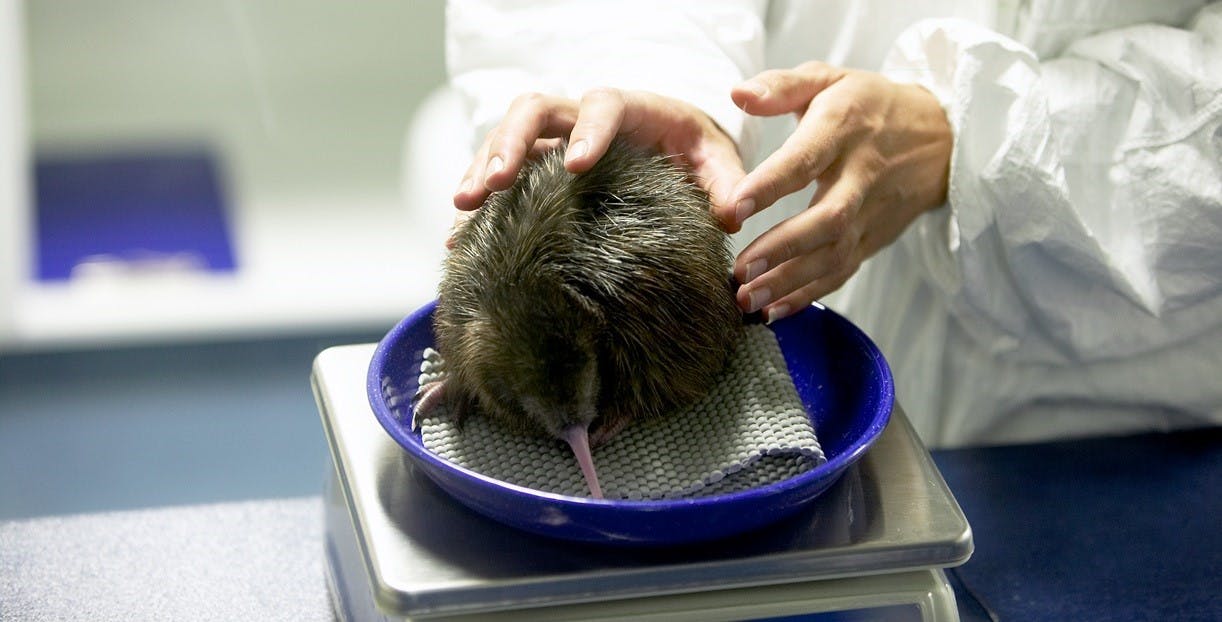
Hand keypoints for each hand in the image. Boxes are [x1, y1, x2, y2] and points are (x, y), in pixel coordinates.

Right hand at [451, 87, 745, 219]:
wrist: (672, 146)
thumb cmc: (694, 150)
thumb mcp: (717, 161)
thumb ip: (726, 183)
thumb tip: (733, 216)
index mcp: (628, 108)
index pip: (602, 106)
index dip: (588, 130)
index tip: (576, 164)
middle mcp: (581, 116)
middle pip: (535, 110)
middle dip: (512, 143)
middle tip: (496, 183)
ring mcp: (552, 138)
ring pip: (505, 137)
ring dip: (483, 168)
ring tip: (464, 207)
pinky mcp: (535, 165)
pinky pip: (498, 172)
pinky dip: (479, 199)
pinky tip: (458, 236)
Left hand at [721, 62, 951, 321]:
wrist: (941, 137)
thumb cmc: (869, 104)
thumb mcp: (829, 79)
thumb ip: (781, 85)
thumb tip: (736, 93)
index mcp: (844, 128)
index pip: (806, 159)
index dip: (771, 185)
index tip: (734, 207)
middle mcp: (862, 175)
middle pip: (827, 219)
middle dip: (782, 249)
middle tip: (740, 272)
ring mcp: (871, 212)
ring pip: (835, 254)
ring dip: (791, 282)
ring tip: (747, 300)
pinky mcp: (874, 238)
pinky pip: (843, 272)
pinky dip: (810, 295)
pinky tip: (775, 311)